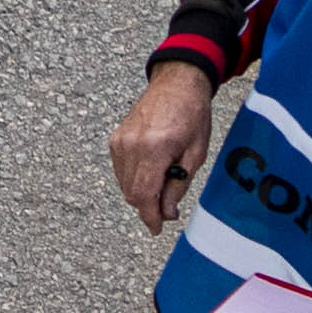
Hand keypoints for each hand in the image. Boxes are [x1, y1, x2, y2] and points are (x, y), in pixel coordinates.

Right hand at [109, 64, 214, 230]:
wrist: (176, 84)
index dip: (150, 217)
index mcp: (155, 148)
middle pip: (132, 193)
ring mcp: (120, 141)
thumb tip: (167, 213)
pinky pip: (121, 170)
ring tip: (163, 183)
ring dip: (141, 193)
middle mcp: (132, 145)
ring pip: (124, 184)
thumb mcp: (195, 154)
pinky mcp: (115, 138)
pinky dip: (134, 178)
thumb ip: (178, 186)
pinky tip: (152, 170)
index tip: (157, 228)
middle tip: (168, 208)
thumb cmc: (192, 115)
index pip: (144, 195)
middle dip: (148, 207)